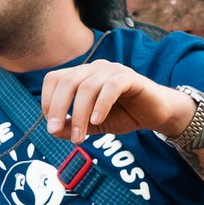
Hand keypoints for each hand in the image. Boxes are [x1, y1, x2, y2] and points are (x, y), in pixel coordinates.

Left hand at [39, 59, 189, 142]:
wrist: (156, 113)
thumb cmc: (124, 115)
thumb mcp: (93, 124)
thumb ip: (73, 126)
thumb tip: (53, 130)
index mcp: (83, 75)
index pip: (55, 79)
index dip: (47, 100)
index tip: (51, 125)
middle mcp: (95, 68)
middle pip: (67, 81)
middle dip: (57, 108)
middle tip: (54, 131)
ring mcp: (113, 70)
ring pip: (87, 87)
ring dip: (79, 114)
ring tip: (79, 136)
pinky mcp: (130, 78)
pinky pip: (111, 87)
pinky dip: (101, 105)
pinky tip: (97, 120)